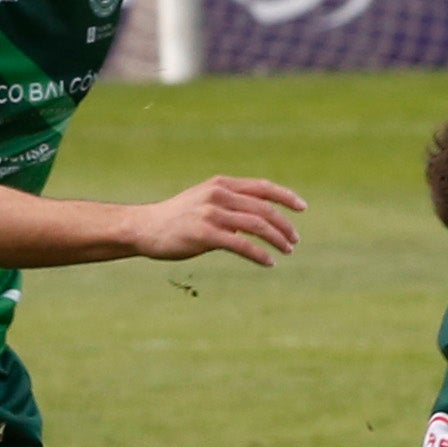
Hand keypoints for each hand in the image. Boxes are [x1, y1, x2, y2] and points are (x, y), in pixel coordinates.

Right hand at [128, 175, 305, 263]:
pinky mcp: (205, 234)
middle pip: (264, 209)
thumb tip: (257, 221)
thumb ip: (231, 204)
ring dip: (277, 240)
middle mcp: (219, 195)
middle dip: (284, 225)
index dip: (286, 196)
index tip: (302, 208)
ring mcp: (212, 214)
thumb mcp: (205, 200)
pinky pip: (242, 245)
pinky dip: (259, 255)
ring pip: (257, 226)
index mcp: (221, 184)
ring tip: (287, 251)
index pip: (262, 187)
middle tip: (295, 240)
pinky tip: (269, 262)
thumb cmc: (177, 217)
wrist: (145, 228)